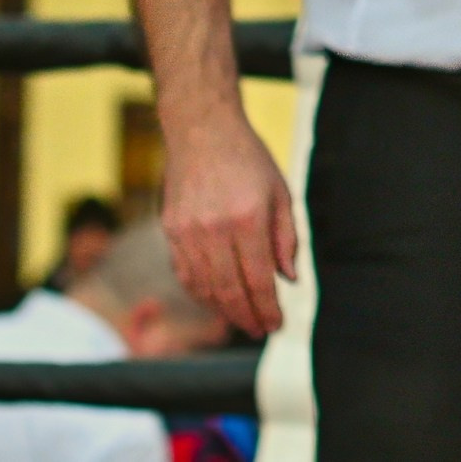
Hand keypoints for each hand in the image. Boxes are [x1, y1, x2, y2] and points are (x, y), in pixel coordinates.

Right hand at [161, 110, 297, 335]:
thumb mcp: (281, 192)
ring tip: (242, 320)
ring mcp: (188, 232)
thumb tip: (289, 279)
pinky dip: (200, 293)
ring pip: (204, 287)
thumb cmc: (248, 160)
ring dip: (223, 311)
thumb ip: (286, 238)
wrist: (202, 131)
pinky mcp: (171, 230)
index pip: (259, 278)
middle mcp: (215, 229)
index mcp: (248, 219)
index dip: (268, 307)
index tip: (276, 324)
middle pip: (230, 290)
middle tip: (261, 330)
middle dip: (247, 316)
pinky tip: (215, 301)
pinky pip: (185, 274)